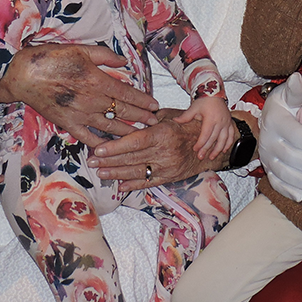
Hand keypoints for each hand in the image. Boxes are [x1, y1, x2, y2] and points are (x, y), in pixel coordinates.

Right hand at [0, 44, 158, 147]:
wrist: (24, 74)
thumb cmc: (53, 59)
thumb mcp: (82, 50)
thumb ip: (106, 56)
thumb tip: (124, 63)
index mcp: (98, 81)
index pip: (127, 94)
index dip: (143, 101)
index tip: (155, 106)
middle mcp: (92, 100)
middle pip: (122, 112)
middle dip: (141, 117)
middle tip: (155, 122)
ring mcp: (80, 114)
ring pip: (109, 126)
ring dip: (126, 131)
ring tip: (141, 135)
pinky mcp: (67, 123)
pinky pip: (86, 137)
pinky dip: (99, 143)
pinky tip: (110, 148)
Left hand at [88, 109, 256, 190]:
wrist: (210, 143)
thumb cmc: (187, 124)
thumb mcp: (170, 116)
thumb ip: (150, 119)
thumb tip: (128, 117)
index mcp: (163, 133)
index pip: (133, 142)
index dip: (114, 148)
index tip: (98, 149)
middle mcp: (165, 151)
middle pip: (131, 158)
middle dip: (109, 161)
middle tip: (91, 162)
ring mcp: (168, 166)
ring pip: (137, 172)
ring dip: (116, 173)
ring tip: (100, 173)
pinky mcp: (171, 176)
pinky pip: (149, 182)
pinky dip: (133, 184)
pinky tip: (119, 185)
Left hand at [174, 96, 235, 159]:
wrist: (215, 92)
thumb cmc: (204, 100)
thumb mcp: (194, 107)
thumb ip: (185, 116)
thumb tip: (175, 121)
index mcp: (211, 118)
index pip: (205, 134)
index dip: (201, 143)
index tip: (195, 149)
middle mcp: (220, 121)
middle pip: (214, 138)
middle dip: (207, 149)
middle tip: (201, 156)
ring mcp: (226, 122)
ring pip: (224, 139)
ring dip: (218, 149)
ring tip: (212, 156)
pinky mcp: (229, 122)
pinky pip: (231, 134)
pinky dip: (228, 143)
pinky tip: (224, 150)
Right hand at [258, 72, 301, 201]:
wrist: (269, 116)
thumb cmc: (287, 104)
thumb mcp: (289, 94)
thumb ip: (296, 90)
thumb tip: (297, 78)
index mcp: (277, 121)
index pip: (296, 136)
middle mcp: (269, 140)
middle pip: (292, 157)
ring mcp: (267, 156)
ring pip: (284, 173)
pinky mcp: (267, 168)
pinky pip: (275, 182)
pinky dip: (287, 191)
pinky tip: (301, 196)